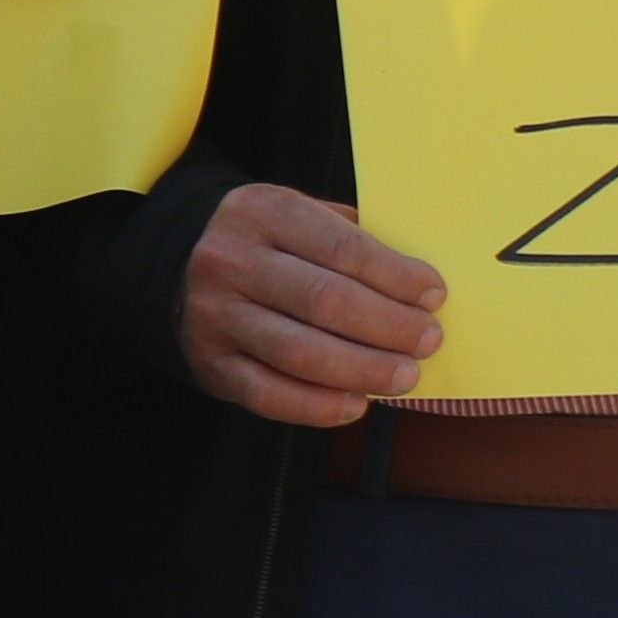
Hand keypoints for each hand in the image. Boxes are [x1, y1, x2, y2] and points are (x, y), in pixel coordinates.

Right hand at [179, 179, 444, 426]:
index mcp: (262, 212)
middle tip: (429, 341)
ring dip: (363, 369)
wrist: (183, 269)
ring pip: (299, 352)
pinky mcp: (209, 361)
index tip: (434, 296)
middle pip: (324, 301)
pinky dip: (317, 406)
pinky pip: (267, 393)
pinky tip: (355, 405)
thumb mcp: (305, 217)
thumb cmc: (272, 244)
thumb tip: (422, 288)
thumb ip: (354, 241)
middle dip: (389, 326)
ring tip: (405, 375)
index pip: (342, 248)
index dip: (396, 277)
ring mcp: (214, 314)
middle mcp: (229, 260)